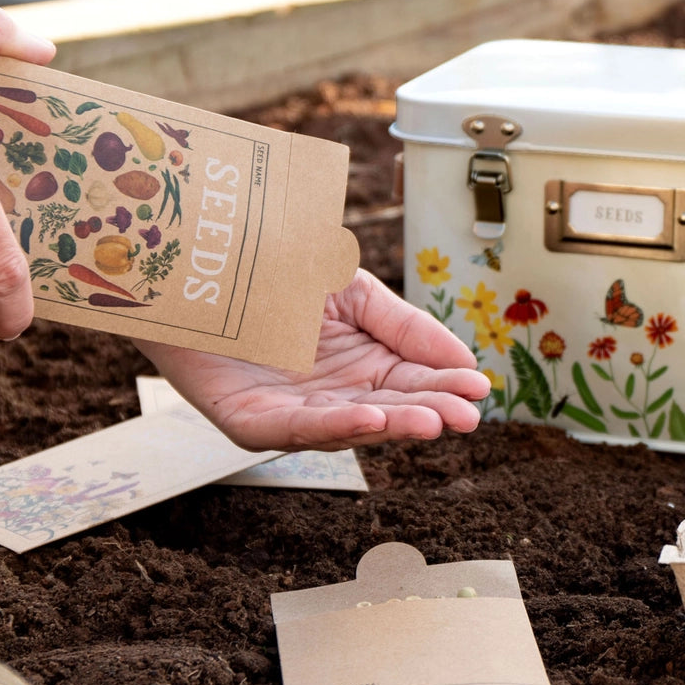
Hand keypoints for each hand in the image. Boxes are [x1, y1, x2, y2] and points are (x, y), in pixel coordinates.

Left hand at [135, 269, 491, 450]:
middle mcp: (329, 393)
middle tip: (466, 417)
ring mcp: (289, 410)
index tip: (479, 388)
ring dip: (390, 425)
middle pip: (386, 410)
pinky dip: (330, 426)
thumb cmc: (278, 272)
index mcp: (359, 364)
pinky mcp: (248, 418)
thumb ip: (405, 326)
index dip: (444, 386)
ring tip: (430, 421)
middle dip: (426, 413)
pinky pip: (291, 429)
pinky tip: (370, 417)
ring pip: (346, 426)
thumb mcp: (354, 290)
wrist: (205, 255)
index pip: (410, 381)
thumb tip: (466, 363)